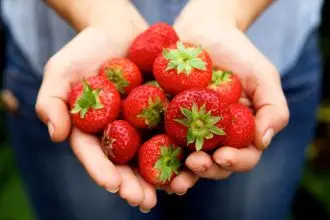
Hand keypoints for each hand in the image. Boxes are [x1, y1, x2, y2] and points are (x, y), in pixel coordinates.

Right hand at [35, 3, 197, 211]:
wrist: (119, 29)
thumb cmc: (86, 49)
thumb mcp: (62, 71)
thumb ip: (51, 101)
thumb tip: (55, 135)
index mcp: (92, 130)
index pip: (94, 155)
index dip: (102, 171)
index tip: (112, 185)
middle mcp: (119, 132)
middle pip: (125, 163)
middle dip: (134, 184)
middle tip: (143, 201)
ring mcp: (142, 124)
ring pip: (152, 155)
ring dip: (162, 176)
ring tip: (173, 191)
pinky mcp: (164, 111)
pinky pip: (174, 132)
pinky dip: (182, 149)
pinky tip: (192, 163)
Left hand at [173, 0, 288, 179]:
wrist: (204, 32)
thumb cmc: (238, 53)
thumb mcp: (262, 76)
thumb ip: (272, 108)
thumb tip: (262, 141)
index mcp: (240, 132)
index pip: (243, 156)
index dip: (236, 162)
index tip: (223, 156)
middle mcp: (215, 137)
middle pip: (213, 165)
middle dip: (205, 170)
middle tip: (193, 165)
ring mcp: (190, 132)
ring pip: (186, 161)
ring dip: (180, 174)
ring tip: (172, 180)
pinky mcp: (167, 121)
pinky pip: (162, 142)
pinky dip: (157, 155)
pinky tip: (150, 160)